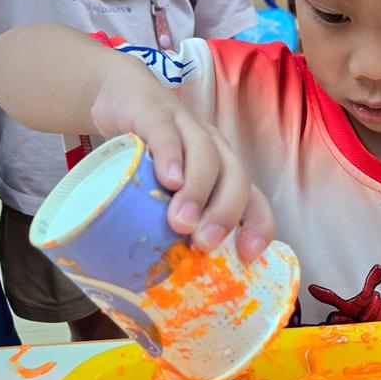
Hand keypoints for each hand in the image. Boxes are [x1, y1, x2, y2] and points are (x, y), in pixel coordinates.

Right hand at [91, 62, 273, 259]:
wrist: (122, 97)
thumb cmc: (149, 157)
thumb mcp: (165, 191)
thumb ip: (172, 222)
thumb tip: (163, 282)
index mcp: (225, 171)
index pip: (255, 199)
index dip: (258, 226)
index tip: (247, 255)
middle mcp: (214, 148)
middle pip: (235, 179)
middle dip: (224, 215)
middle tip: (203, 244)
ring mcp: (187, 128)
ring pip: (205, 156)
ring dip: (198, 192)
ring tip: (181, 223)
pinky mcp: (154, 114)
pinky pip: (168, 133)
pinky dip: (171, 156)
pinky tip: (168, 179)